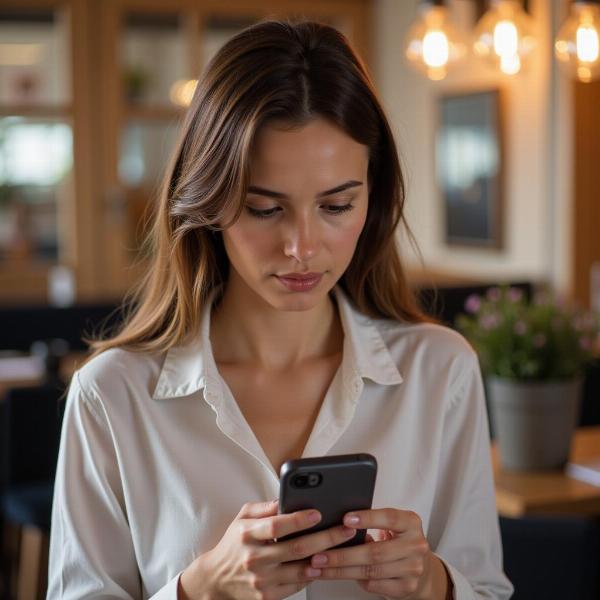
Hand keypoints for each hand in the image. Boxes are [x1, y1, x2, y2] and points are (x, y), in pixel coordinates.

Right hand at [178, 499, 358, 599]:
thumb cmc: (234, 543)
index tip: (318, 513)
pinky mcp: (267, 597)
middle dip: (326, 537)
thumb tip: (286, 498)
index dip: (299, 519)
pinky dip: (313, 575)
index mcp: (247, 534)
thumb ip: (264, 507)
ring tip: (343, 547)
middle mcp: (254, 558)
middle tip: (345, 529)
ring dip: (325, 558)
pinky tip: (325, 563)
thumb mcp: (242, 517)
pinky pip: (297, 586)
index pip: (276, 525)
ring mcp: (261, 580)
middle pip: (296, 548)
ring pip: (301, 570)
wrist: (216, 578)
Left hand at [308, 508, 450, 599]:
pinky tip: (337, 575)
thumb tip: (339, 523)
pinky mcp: (406, 588)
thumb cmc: (399, 541)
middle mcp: (415, 545)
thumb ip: (373, 521)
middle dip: (343, 554)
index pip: (389, 518)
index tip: (345, 519)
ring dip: (341, 570)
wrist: (423, 569)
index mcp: (411, 523)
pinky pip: (374, 585)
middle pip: (375, 551)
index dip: (367, 518)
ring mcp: (412, 569)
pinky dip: (355, 580)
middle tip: (320, 554)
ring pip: (370, 571)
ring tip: (320, 567)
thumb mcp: (393, 525)